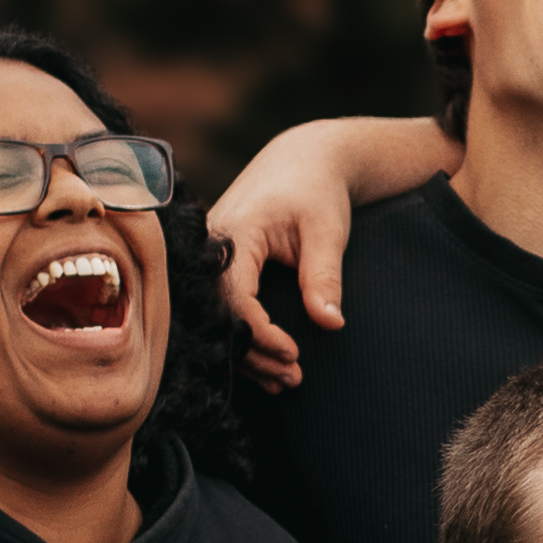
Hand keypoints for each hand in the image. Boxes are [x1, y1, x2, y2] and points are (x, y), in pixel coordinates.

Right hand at [195, 135, 369, 391]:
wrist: (304, 161)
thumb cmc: (317, 191)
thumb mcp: (327, 232)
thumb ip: (324, 277)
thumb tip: (330, 324)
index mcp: (233, 234)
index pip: (235, 298)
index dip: (260, 334)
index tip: (294, 355)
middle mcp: (212, 248)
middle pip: (221, 315)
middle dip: (255, 353)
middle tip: (294, 379)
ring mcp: (212, 259)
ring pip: (220, 318)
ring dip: (251, 354)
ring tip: (287, 380)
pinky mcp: (222, 267)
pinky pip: (225, 309)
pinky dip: (247, 339)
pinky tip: (271, 366)